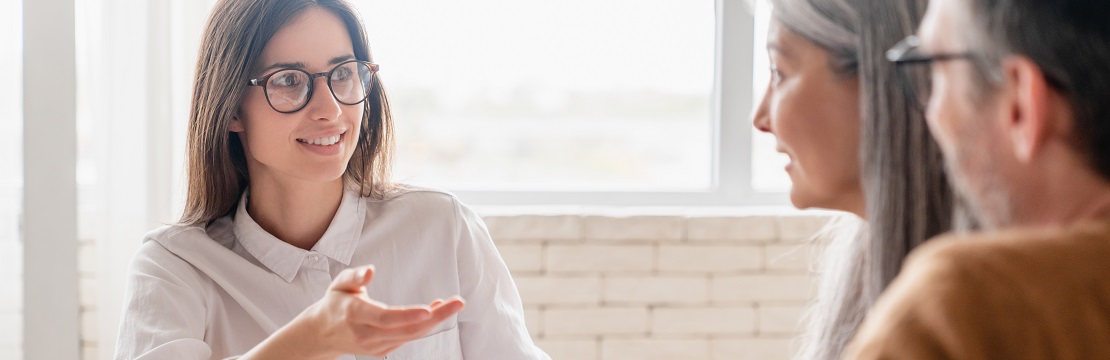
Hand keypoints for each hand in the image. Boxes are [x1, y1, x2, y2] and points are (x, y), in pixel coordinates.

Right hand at [243, 266, 464, 359]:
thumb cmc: (335, 302)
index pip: (385, 318)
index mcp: (355, 315)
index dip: (408, 315)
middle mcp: (366, 335)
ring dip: (435, 321)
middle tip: (459, 302)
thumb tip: (371, 271)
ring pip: (410, 335)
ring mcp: (375, 346)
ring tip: (453, 304)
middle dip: (436, 317)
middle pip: (406, 329)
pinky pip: (407, 338)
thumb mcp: (339, 283)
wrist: (321, 334)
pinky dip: (424, 325)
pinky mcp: (382, 351)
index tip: (429, 309)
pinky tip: (435, 310)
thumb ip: (355, 276)